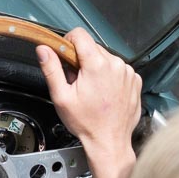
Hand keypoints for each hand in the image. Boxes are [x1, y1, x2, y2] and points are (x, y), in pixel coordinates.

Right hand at [37, 28, 141, 177]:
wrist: (110, 143)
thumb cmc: (85, 123)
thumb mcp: (61, 97)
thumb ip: (52, 69)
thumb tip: (43, 49)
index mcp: (96, 65)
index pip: (80, 34)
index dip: (68, 42)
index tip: (65, 58)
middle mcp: (116, 64)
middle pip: (92, 47)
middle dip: (82, 59)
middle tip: (77, 82)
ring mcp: (128, 72)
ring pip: (106, 58)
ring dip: (97, 68)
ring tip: (93, 90)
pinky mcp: (135, 80)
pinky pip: (118, 68)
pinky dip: (110, 76)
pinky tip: (105, 93)